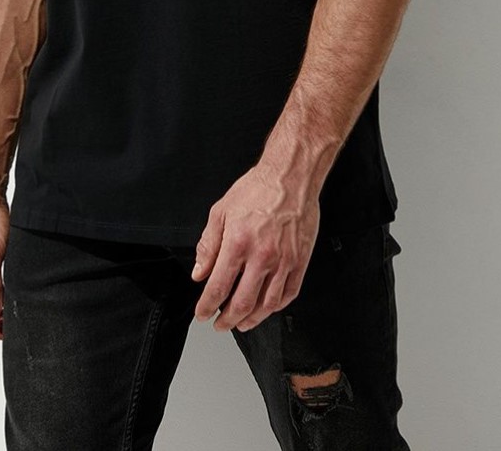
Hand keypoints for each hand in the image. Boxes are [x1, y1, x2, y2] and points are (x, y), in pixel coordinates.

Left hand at [191, 163, 319, 331]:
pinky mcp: (301, 261)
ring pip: (267, 304)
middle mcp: (262, 256)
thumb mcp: (221, 211)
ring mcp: (284, 261)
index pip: (218, 286)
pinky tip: (267, 308)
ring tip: (242, 323)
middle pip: (242, 303)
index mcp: (238, 243)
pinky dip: (276, 307)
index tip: (202, 314)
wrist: (291, 177)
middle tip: (220, 324)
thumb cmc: (257, 189)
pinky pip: (289, 294)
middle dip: (227, 320)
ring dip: (252, 319)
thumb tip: (200, 272)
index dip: (207, 306)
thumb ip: (208, 245)